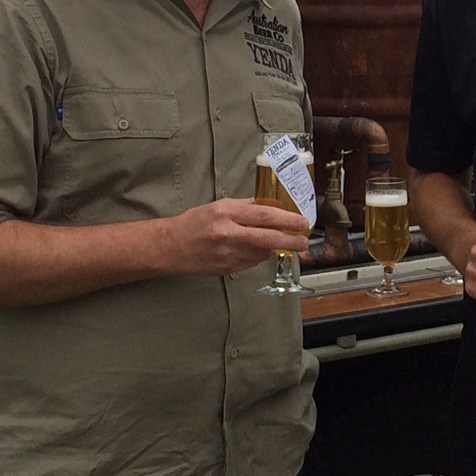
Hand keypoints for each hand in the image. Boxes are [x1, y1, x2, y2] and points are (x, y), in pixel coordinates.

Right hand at [163, 198, 310, 276]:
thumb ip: (247, 206)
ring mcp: (227, 254)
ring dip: (274, 249)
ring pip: (262, 253)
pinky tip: (255, 250)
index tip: (303, 222)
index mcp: (226, 213)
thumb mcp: (220, 206)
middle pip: (268, 238)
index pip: (264, 216)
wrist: (171, 246)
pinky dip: (258, 256)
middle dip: (291, 241)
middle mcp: (227, 233)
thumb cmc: (196, 222)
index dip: (288, 220)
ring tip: (277, 242)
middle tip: (304, 241)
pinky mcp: (226, 269)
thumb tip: (275, 207)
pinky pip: (251, 262)